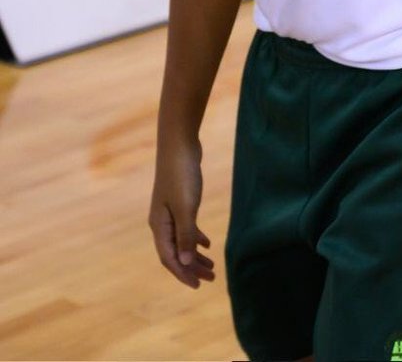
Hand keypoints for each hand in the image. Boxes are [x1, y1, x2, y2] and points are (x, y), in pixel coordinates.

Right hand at [148, 137, 213, 288]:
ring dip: (195, 256)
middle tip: (210, 279)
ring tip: (212, 267)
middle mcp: (161, 223)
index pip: (169, 258)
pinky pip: (186, 228)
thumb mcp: (187, 207)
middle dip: (191, 268)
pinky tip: (208, 245)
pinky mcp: (179, 203)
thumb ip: (186, 234)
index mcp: (159, 227)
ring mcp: (169, 213)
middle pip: (175, 253)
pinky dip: (196, 238)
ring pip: (181, 241)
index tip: (198, 286)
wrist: (179, 146)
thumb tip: (185, 263)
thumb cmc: (182, 175)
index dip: (183, 274)